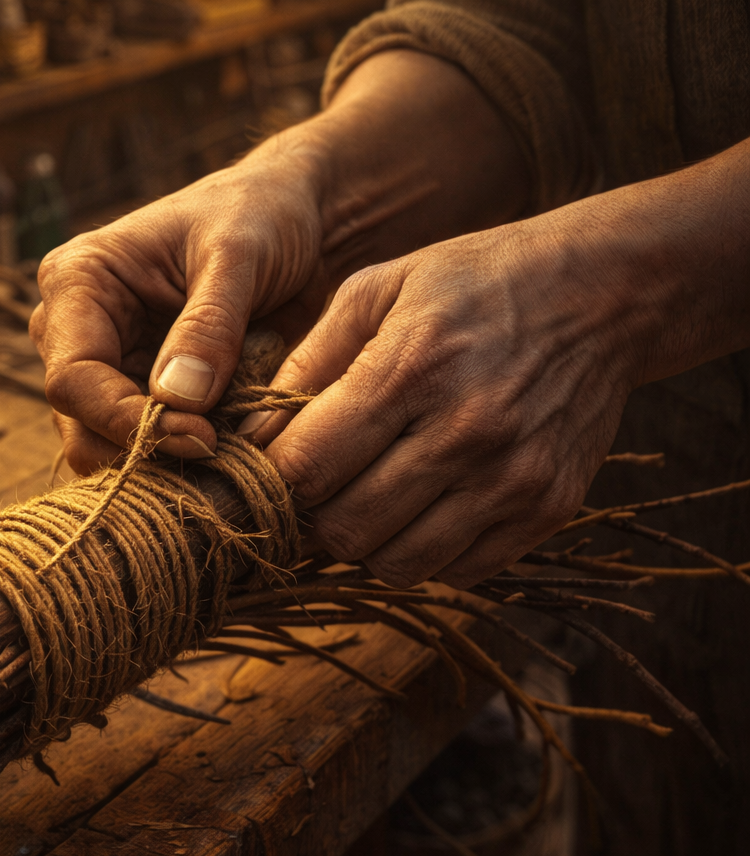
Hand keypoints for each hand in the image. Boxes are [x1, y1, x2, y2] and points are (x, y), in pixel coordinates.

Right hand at [30, 145, 332, 473]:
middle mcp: (79, 330)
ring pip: (110, 447)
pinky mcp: (148, 392)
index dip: (125, 420)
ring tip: (229, 451)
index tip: (198, 436)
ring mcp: (112, 366)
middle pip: (80, 424)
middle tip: (215, 455)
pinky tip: (231, 447)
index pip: (72, 378)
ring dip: (165, 461)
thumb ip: (208, 326)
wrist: (297, 220)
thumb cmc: (260, 215)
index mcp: (78, 282)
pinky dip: (186, 456)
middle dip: (142, 451)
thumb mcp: (237, 255)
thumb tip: (176, 400)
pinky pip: (152, 445)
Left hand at [244, 207, 645, 589]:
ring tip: (367, 498)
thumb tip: (253, 435)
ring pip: (397, 565)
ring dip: (365, 543)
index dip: (274, 478)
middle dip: (313, 516)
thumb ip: (308, 361)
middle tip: (318, 488)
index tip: (273, 467)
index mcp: (410, 370)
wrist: (601, 295)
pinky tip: (421, 507)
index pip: (306, 468)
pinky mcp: (549, 509)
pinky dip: (423, 553)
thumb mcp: (377, 289)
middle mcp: (465, 434)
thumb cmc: (473, 283)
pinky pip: (458, 572)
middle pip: (345, 529)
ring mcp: (513, 480)